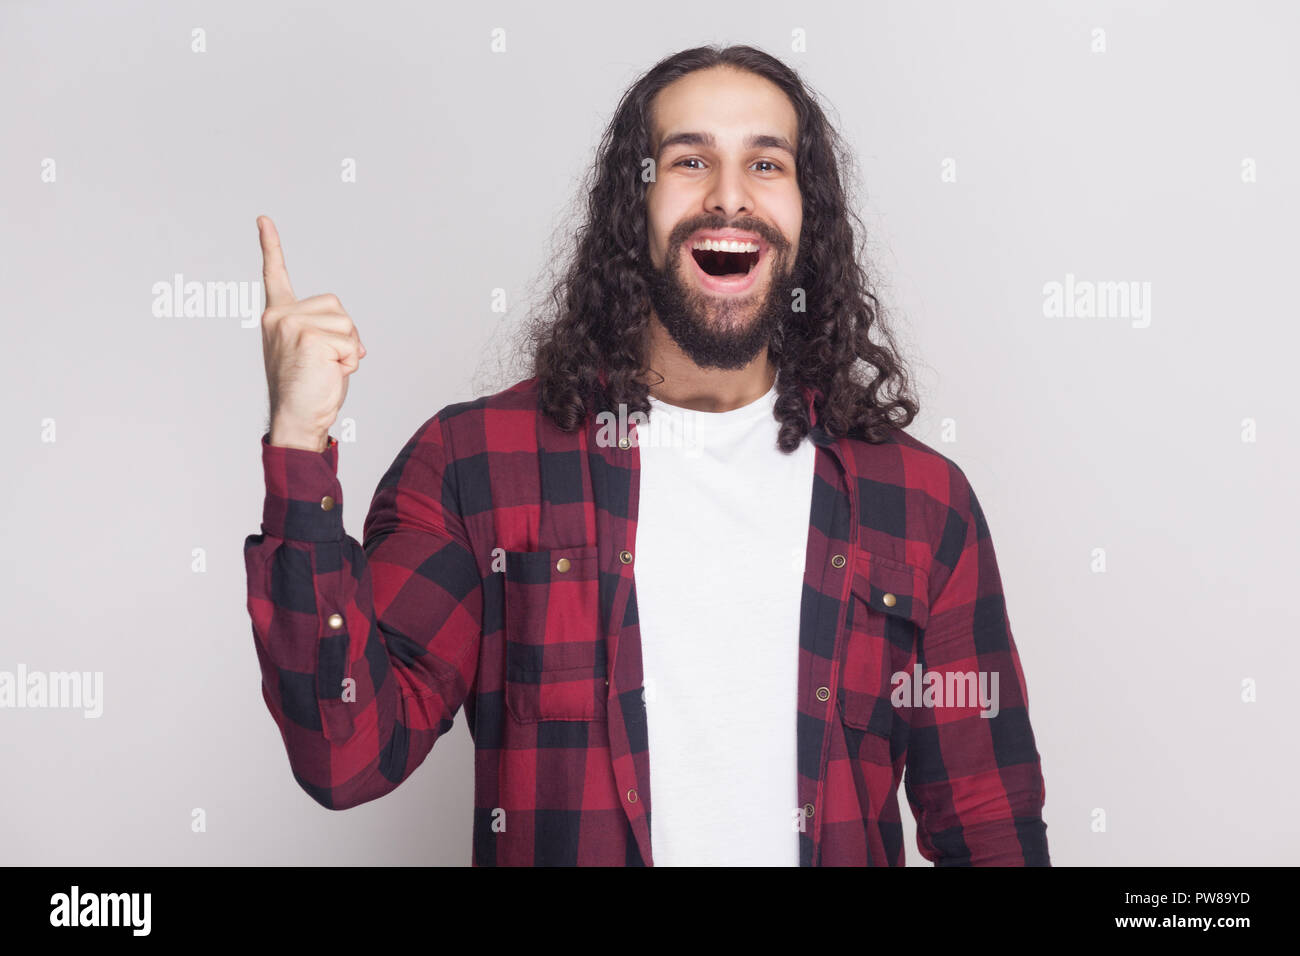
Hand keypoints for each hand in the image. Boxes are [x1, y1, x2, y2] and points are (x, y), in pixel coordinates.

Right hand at [258, 215, 365, 449]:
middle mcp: (279, 315)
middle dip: (344, 335)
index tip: (263, 219)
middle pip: (338, 307)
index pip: (274, 275)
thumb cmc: (307, 391)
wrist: (296, 419)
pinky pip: (350, 343)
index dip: (270, 246)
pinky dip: (349, 362)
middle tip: (325, 363)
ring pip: (347, 325)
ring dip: (348, 351)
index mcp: (277, 316)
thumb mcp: (314, 354)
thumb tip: (357, 345)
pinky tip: (329, 374)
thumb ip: (326, 334)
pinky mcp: (309, 337)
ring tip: (325, 370)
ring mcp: (292, 324)